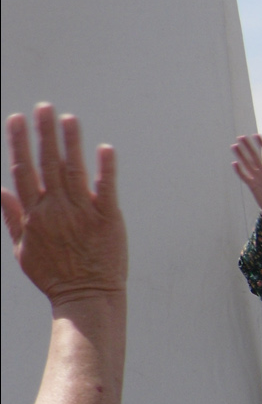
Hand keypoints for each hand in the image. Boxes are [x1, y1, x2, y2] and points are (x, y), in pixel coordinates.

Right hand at [2, 105, 126, 306]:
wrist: (86, 297)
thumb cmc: (55, 275)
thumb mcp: (23, 249)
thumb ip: (11, 217)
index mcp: (34, 214)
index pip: (23, 171)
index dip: (19, 143)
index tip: (16, 118)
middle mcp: (56, 209)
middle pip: (47, 164)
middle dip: (44, 133)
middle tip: (44, 106)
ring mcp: (82, 212)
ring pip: (74, 170)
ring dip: (71, 143)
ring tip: (69, 118)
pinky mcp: (108, 218)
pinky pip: (107, 188)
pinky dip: (106, 168)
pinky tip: (105, 148)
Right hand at [231, 134, 261, 234]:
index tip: (257, 135)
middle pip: (254, 156)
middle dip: (248, 146)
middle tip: (242, 137)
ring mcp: (257, 177)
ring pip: (247, 164)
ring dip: (241, 155)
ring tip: (235, 145)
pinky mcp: (252, 185)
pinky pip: (244, 176)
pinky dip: (239, 170)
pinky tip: (235, 163)